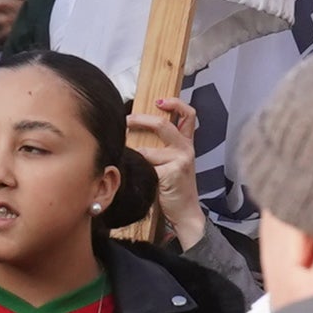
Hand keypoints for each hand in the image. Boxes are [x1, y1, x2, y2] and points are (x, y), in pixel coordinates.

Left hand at [127, 94, 206, 247]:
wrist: (186, 212)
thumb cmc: (173, 186)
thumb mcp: (172, 161)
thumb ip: (161, 145)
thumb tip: (134, 126)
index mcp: (186, 143)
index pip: (189, 115)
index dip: (175, 103)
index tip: (158, 100)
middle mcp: (186, 148)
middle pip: (163, 124)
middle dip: (140, 119)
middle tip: (125, 120)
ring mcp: (181, 160)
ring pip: (147, 149)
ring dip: (132, 153)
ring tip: (124, 155)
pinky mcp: (172, 173)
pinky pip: (146, 165)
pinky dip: (136, 167)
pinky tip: (132, 172)